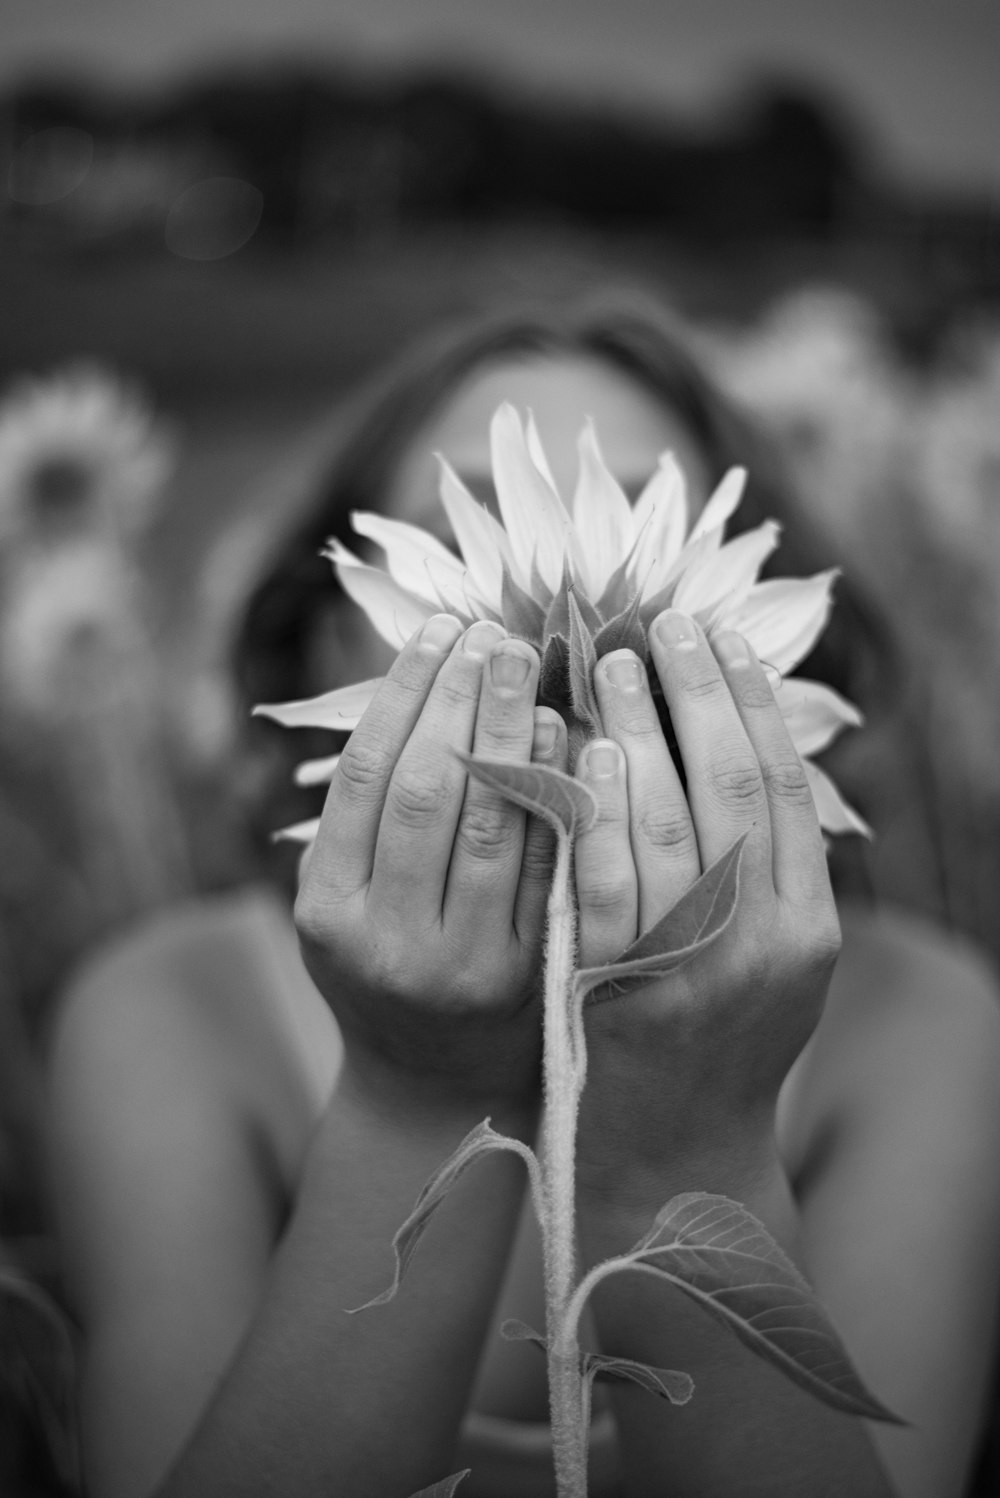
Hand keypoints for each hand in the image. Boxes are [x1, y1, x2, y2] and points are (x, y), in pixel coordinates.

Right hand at [295, 614, 565, 1110]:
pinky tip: (566, 734)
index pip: (365, 779)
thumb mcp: (341, 904)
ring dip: (510, 733)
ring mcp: (462, 963)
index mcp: (328, 911)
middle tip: (489, 632)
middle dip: (459, 701)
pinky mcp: (529, 976)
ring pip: (491, 826)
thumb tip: (420, 684)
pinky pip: (548, 868)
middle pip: (427, 792)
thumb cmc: (383, 967)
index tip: (436, 633)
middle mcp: (387, 940)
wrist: (434, 1083)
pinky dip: (557, 793)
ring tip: (524, 665)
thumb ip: (363, 817)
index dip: (402, 696)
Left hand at [573, 609, 840, 1202]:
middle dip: (699, 694)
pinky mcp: (620, 991)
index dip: (753, 703)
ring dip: (642, 730)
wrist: (675, 1152)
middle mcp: (763, 945)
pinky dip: (599, 809)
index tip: (723, 637)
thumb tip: (734, 743)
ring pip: (671, 822)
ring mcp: (691, 970)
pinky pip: (608, 882)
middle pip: (732, 787)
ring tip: (614, 664)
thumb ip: (764, 868)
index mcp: (808, 929)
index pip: (782, 787)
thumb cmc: (718, 1038)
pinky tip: (585, 751)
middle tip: (667, 623)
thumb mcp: (770, 960)